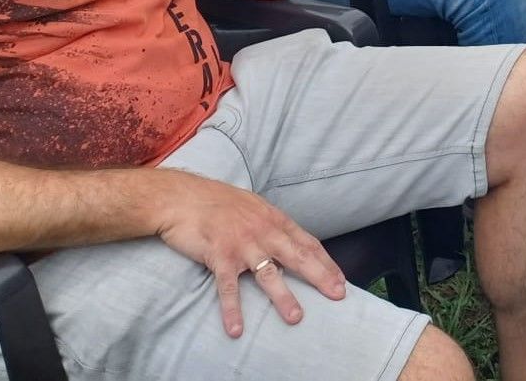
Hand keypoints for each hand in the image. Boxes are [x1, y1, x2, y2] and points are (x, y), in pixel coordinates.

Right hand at [149, 170, 344, 338]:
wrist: (184, 197)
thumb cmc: (219, 202)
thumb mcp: (255, 207)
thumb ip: (272, 224)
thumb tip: (289, 240)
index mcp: (275, 220)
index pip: (308, 242)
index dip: (326, 262)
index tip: (341, 280)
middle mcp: (263, 232)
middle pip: (297, 257)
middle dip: (320, 276)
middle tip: (337, 295)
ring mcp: (242, 244)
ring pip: (268, 274)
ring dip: (283, 297)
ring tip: (296, 317)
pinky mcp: (219, 256)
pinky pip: (228, 287)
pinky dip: (232, 308)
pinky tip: (236, 328)